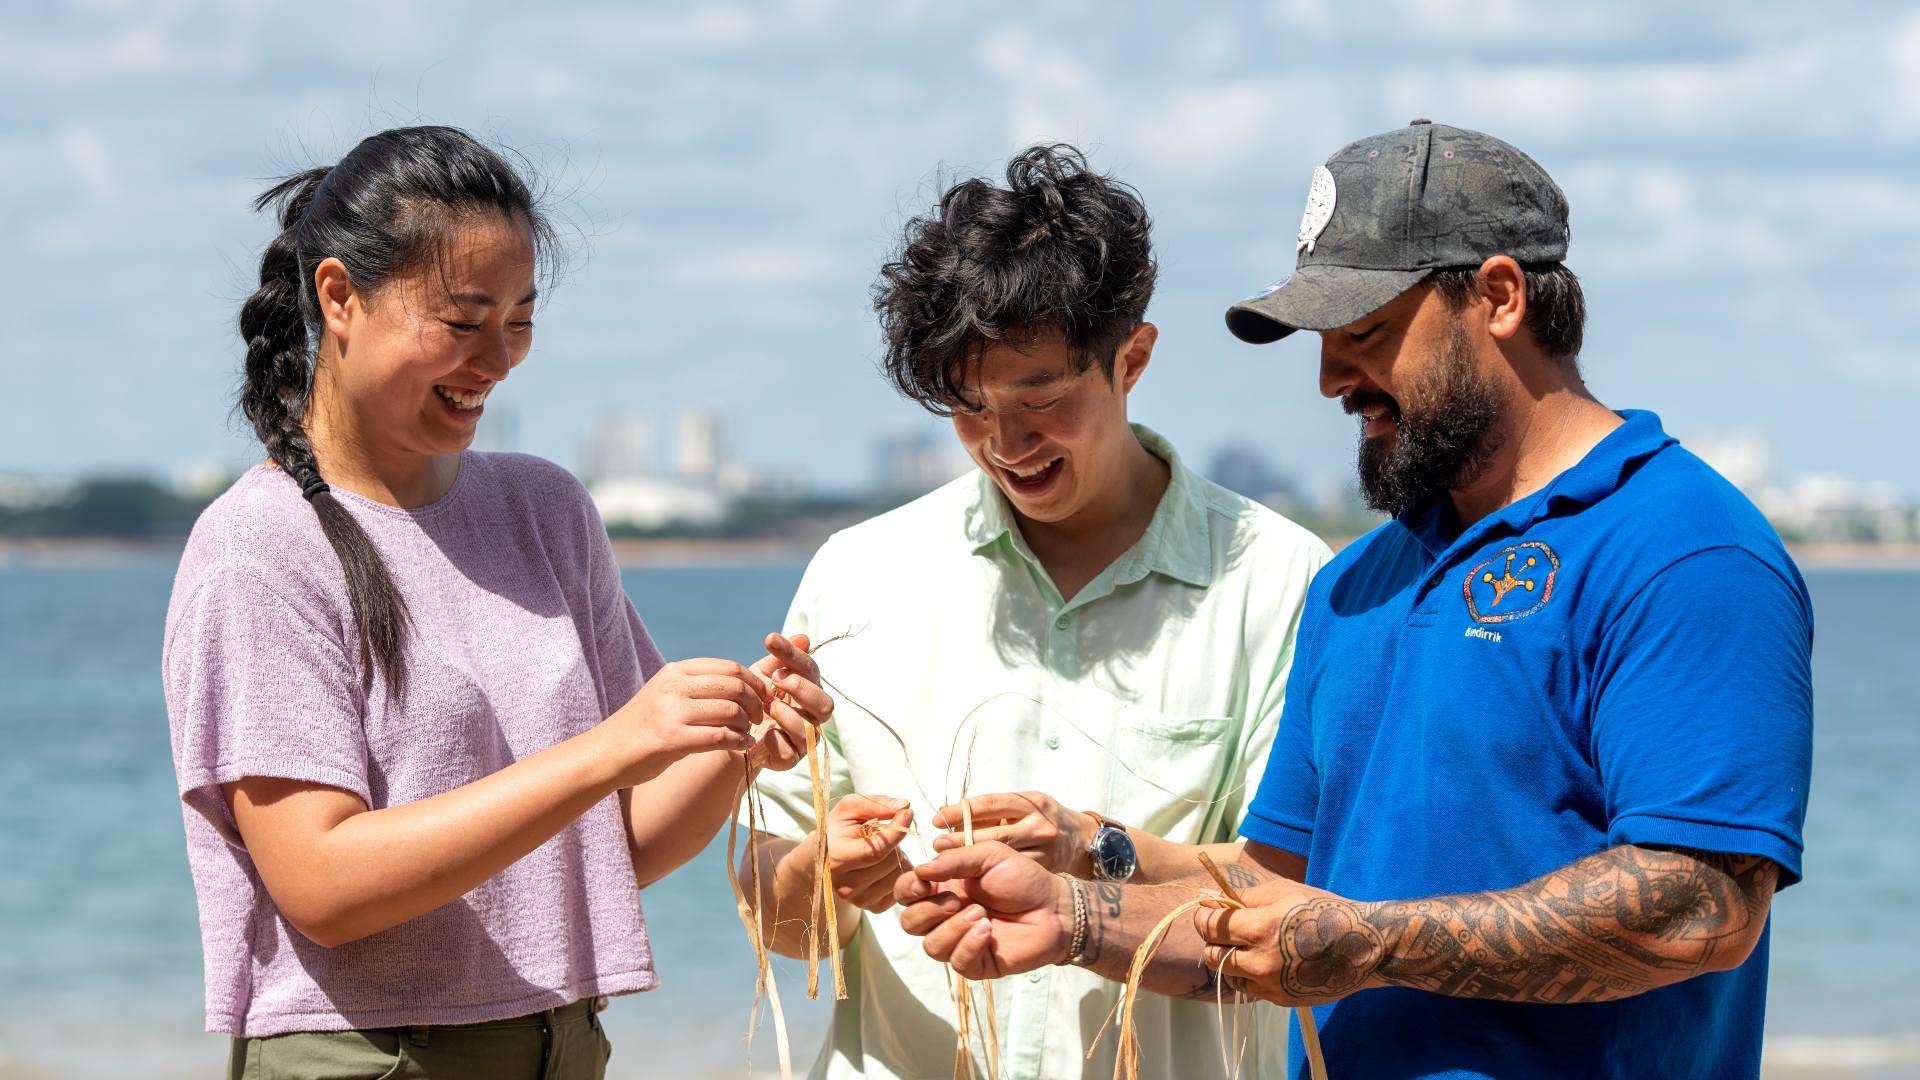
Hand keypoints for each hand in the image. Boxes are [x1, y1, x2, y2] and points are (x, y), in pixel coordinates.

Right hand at [601, 659, 772, 786]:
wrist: (606, 753)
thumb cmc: (645, 726)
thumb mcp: (669, 694)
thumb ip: (700, 687)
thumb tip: (746, 685)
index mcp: (676, 671)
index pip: (730, 668)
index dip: (755, 682)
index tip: (764, 698)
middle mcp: (674, 686)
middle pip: (734, 686)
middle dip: (756, 703)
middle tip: (758, 718)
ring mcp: (671, 711)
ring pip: (730, 710)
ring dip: (746, 725)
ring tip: (746, 733)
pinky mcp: (670, 739)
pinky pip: (718, 736)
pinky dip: (738, 742)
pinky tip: (742, 746)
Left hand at [746, 632, 835, 772]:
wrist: (731, 727)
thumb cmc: (753, 696)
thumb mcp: (762, 674)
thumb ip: (780, 658)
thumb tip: (804, 637)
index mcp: (808, 690)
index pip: (810, 671)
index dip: (793, 654)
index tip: (770, 639)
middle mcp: (811, 715)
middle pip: (825, 705)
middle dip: (803, 689)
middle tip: (778, 678)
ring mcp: (802, 739)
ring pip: (809, 729)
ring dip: (788, 715)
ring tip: (769, 706)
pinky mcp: (788, 759)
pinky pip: (790, 752)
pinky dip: (776, 739)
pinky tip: (763, 731)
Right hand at [802, 794, 914, 912]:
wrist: (822, 861)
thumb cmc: (837, 831)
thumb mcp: (849, 808)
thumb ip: (875, 804)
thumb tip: (904, 806)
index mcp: (837, 859)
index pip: (877, 849)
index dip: (897, 830)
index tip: (907, 814)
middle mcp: (847, 886)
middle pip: (891, 862)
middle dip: (894, 844)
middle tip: (880, 836)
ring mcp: (860, 900)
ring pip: (900, 875)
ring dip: (898, 858)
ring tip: (880, 851)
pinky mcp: (873, 907)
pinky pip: (902, 887)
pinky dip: (899, 873)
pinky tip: (884, 865)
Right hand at [895, 840, 1071, 978]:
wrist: (1054, 907)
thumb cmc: (1022, 878)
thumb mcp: (989, 855)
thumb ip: (954, 859)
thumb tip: (922, 870)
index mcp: (943, 887)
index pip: (905, 893)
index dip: (907, 889)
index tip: (923, 882)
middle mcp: (945, 916)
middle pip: (910, 923)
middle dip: (928, 911)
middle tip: (957, 900)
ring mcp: (959, 941)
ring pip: (930, 947)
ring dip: (952, 928)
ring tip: (982, 914)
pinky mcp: (976, 963)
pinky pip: (956, 962)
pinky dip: (969, 945)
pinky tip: (988, 931)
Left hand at [930, 791, 1096, 874]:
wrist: (1080, 842)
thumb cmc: (1043, 821)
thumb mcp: (1023, 808)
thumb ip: (993, 814)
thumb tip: (953, 820)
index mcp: (1030, 802)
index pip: (988, 805)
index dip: (960, 812)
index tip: (938, 818)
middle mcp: (1038, 824)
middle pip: (993, 833)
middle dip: (961, 839)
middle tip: (937, 845)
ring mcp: (1044, 848)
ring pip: (1001, 854)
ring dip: (971, 857)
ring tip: (948, 860)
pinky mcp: (1045, 868)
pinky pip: (1012, 871)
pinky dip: (990, 872)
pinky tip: (972, 874)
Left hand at [1194, 877, 1382, 1006]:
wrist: (1363, 946)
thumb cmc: (1323, 910)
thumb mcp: (1283, 891)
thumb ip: (1244, 897)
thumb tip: (1210, 900)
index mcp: (1260, 928)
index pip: (1209, 927)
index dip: (1204, 918)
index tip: (1209, 914)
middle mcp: (1261, 961)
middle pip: (1212, 956)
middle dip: (1214, 942)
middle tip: (1229, 932)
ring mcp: (1271, 985)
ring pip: (1229, 977)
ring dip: (1232, 962)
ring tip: (1251, 948)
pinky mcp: (1281, 1000)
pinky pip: (1251, 989)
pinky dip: (1252, 976)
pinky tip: (1270, 962)